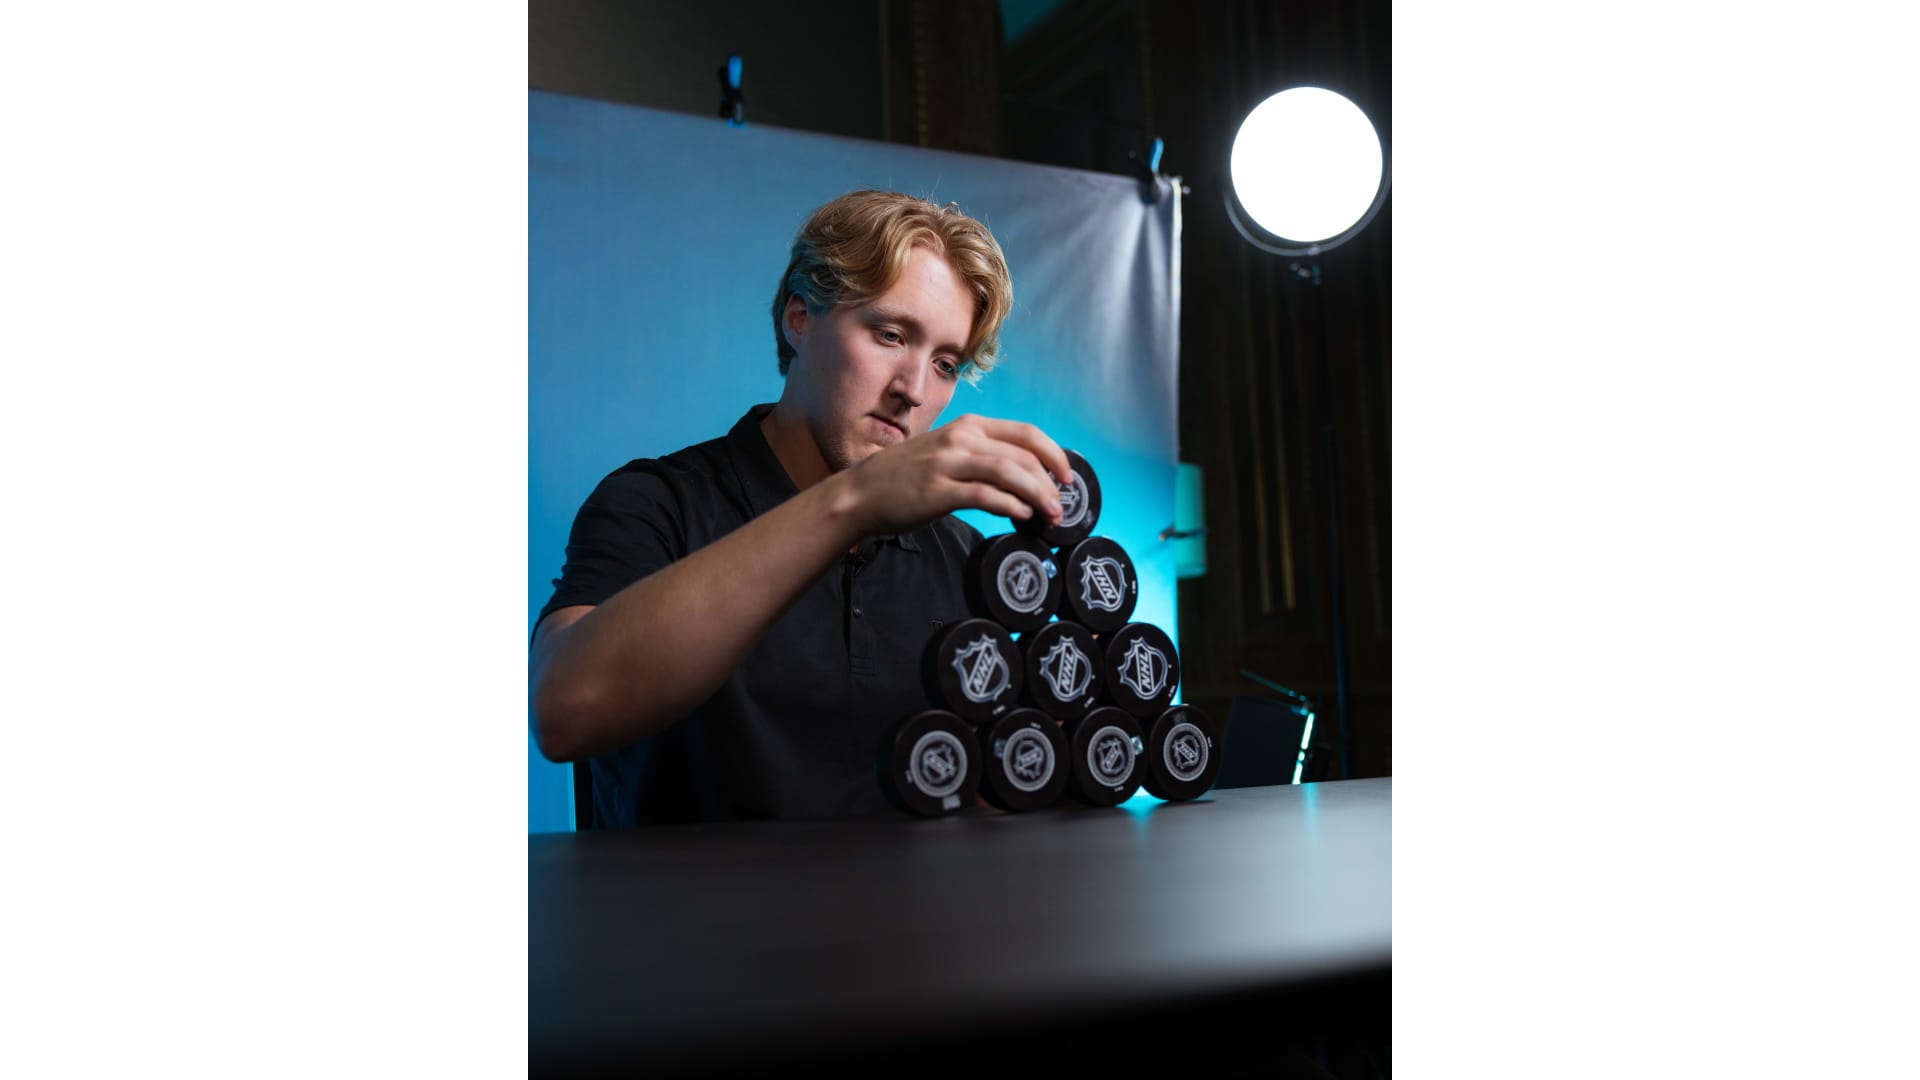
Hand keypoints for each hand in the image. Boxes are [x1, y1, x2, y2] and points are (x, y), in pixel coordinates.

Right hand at [835, 414, 1071, 536]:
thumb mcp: (948, 452)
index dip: (1054, 454)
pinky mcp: (938, 490)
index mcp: (969, 426)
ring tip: (1049, 515)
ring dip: (1037, 495)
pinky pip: (985, 495)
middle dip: (1050, 482)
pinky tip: (1021, 516)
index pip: (1026, 433)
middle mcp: (962, 439)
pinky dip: (1009, 505)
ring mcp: (948, 463)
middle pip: (1024, 455)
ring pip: (1009, 472)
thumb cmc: (906, 476)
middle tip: (1060, 506)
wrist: (861, 492)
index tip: (1066, 476)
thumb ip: (982, 457)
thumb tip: (1023, 478)